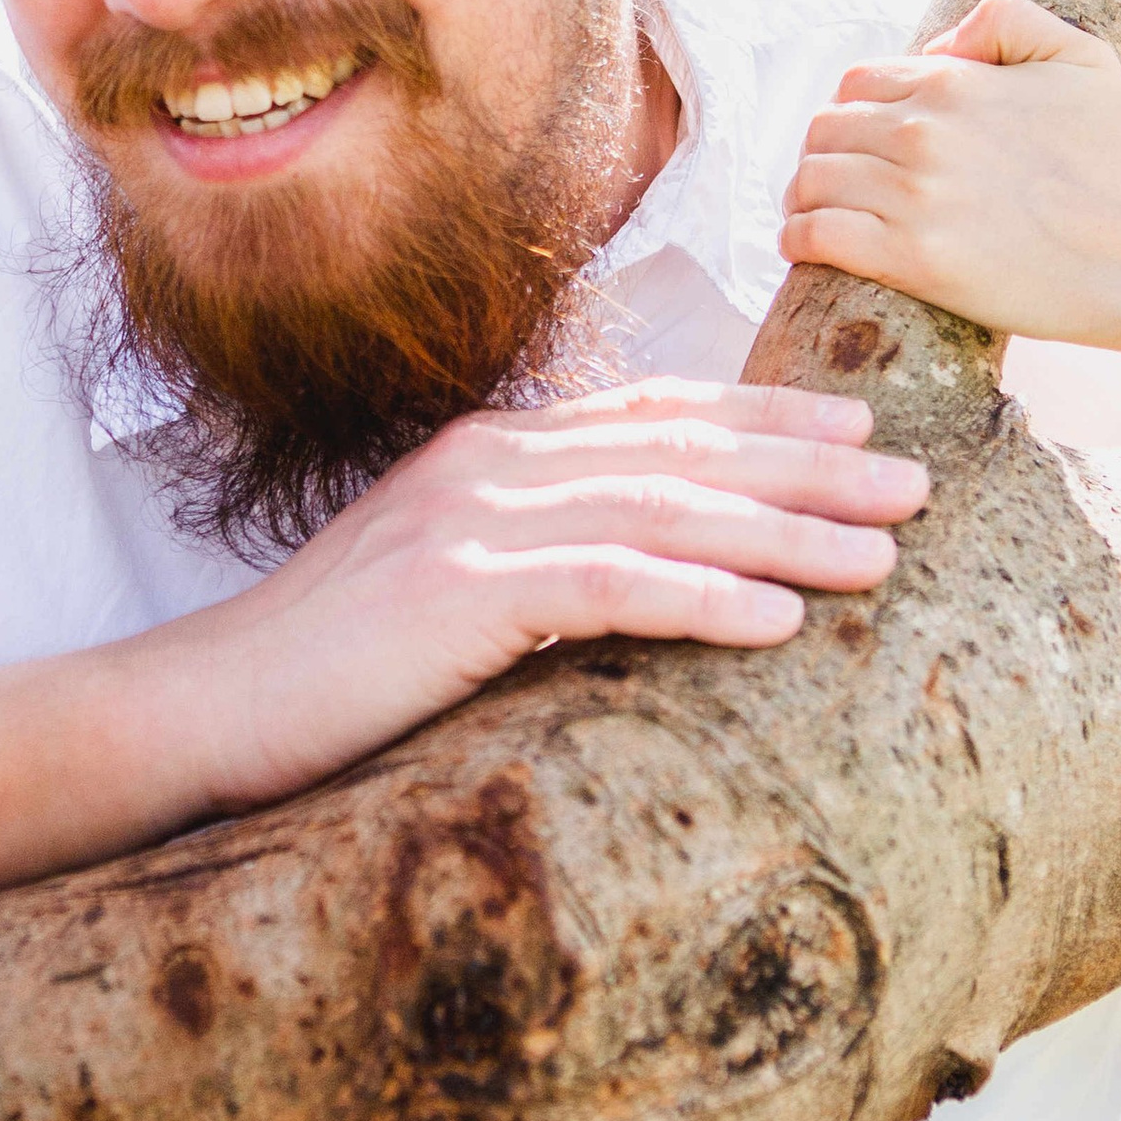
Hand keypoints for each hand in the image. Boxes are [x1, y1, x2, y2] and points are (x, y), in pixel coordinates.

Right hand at [189, 378, 928, 817]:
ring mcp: (472, 524)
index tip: (857, 424)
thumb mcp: (438, 594)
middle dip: (809, 463)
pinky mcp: (461, 596)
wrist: (203, 707)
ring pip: (666, 511)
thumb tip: (625, 583)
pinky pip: (610, 586)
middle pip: (681, 451)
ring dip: (788, 530)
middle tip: (917, 482)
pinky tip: (781, 618)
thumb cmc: (323, 673)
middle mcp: (488, 466)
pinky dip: (705, 596)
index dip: (762, 413)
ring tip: (883, 554)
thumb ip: (526, 564)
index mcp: (486, 455)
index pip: (650, 414)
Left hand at [776, 0, 1120, 352]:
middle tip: (833, 180)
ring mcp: (914, 198)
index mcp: (955, 83)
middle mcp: (925, 133)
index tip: (860, 140)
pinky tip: (807, 247)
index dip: (853, 110)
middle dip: (822, 153)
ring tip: (815, 213)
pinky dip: (798, 239)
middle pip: (824, 129)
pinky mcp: (911, 260)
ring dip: (803, 196)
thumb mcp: (1083, 59)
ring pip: (811, 180)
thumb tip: (939, 40)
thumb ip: (1010, 19)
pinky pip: (815, 236)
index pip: (858, 82)